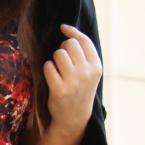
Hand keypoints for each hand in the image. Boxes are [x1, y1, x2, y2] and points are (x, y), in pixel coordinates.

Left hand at [43, 24, 101, 139]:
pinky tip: (52, 77)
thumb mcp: (89, 71)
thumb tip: (65, 28)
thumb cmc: (79, 89)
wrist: (73, 117)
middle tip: (63, 61)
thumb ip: (83, 51)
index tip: (63, 29)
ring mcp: (73, 81)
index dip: (71, 32)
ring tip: (58, 70)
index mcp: (96, 66)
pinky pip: (48, 66)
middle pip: (69, 44)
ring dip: (54, 59)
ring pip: (58, 54)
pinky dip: (47, 69)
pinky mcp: (59, 89)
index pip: (83, 40)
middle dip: (63, 48)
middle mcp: (87, 73)